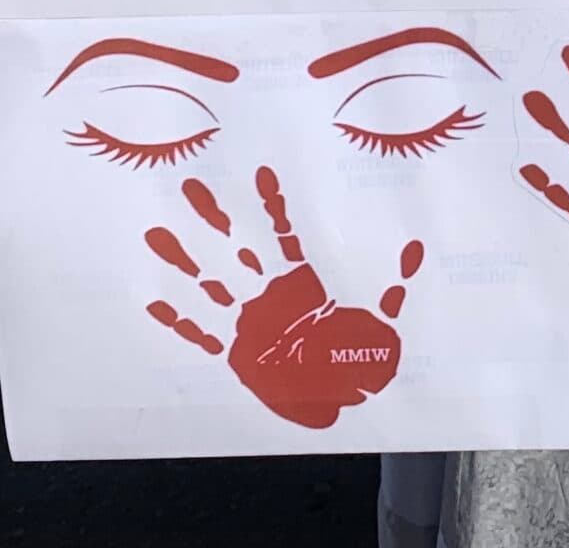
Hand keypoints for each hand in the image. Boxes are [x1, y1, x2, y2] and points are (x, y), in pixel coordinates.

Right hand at [142, 167, 419, 429]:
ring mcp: (248, 320)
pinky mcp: (234, 352)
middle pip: (237, 247)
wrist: (344, 398)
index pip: (282, 233)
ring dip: (186, 259)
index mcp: (305, 280)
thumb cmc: (365, 353)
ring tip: (157, 231)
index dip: (269, 205)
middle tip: (189, 182)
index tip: (254, 170)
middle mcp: (271, 294)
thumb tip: (416, 247)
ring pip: (211, 281)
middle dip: (214, 218)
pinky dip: (178, 317)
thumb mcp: (386, 315)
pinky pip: (201, 332)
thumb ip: (396, 282)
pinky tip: (151, 297)